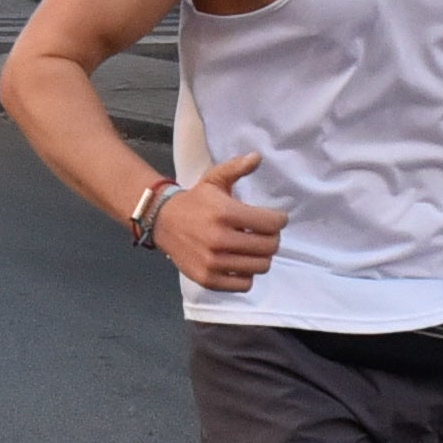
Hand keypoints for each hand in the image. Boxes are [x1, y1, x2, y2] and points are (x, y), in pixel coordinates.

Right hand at [152, 154, 287, 290]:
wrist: (163, 222)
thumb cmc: (196, 201)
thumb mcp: (214, 179)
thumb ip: (237, 168)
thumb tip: (257, 157)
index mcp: (225, 213)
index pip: (272, 224)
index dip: (279, 220)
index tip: (275, 218)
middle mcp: (220, 240)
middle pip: (269, 247)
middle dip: (272, 238)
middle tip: (264, 233)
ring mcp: (213, 263)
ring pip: (260, 267)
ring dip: (260, 257)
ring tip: (251, 247)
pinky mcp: (208, 279)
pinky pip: (244, 284)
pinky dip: (246, 274)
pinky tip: (239, 262)